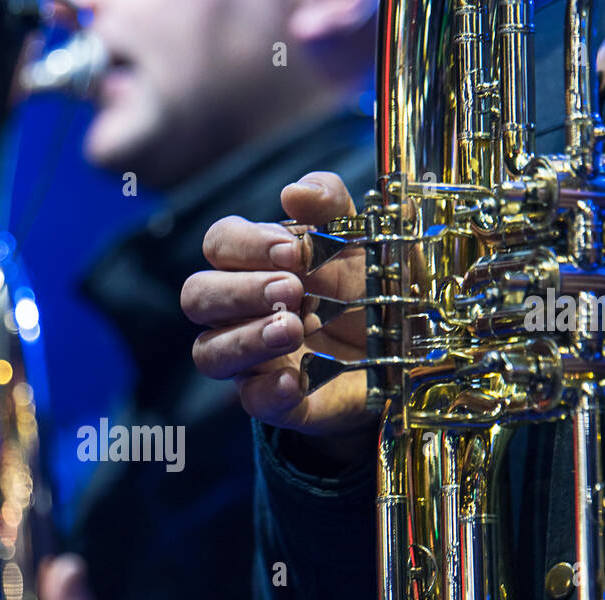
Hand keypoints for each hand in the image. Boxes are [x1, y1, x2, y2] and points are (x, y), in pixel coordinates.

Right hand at [180, 170, 374, 461]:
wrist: (408, 351)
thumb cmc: (373, 288)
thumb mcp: (365, 239)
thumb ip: (333, 207)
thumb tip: (295, 192)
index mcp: (257, 264)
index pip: (218, 244)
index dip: (244, 246)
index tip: (291, 252)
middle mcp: (242, 312)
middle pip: (196, 297)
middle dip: (238, 290)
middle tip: (291, 291)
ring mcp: (255, 360)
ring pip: (208, 353)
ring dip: (244, 339)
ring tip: (292, 330)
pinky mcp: (278, 402)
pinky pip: (252, 403)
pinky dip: (267, 392)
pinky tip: (295, 381)